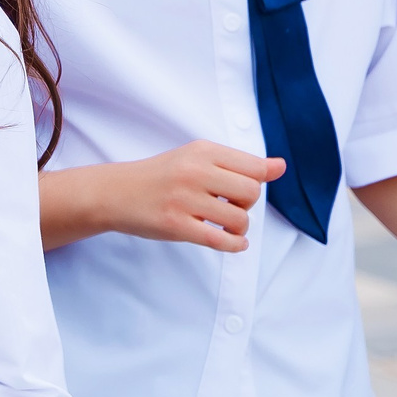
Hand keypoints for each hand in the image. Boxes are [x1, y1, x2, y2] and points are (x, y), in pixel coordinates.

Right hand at [43, 143, 285, 251]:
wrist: (116, 192)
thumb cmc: (161, 176)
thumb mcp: (197, 158)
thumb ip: (238, 163)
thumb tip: (280, 167)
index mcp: (203, 151)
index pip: (254, 168)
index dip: (255, 183)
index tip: (238, 190)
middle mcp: (195, 171)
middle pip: (251, 193)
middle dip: (247, 206)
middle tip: (230, 208)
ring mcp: (185, 199)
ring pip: (239, 219)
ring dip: (239, 228)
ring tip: (225, 225)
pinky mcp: (176, 225)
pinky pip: (220, 240)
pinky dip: (234, 245)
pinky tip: (231, 242)